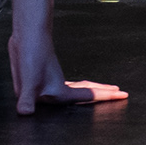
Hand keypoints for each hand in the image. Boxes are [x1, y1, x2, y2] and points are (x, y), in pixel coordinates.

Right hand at [6, 0, 128, 115]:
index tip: (121, 95)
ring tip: (108, 88)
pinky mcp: (47, 78)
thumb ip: (26, 99)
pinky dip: (81, 85)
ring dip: (92, 90)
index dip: (103, 97)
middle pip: (83, 96)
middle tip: (120, 92)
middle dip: (101, 94)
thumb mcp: (29, 78)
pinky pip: (71, 85)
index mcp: (52, 96)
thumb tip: (24, 113)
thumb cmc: (27, 52)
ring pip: (78, 90)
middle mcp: (50, 94)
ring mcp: (49, 86)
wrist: (24, 31)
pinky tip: (84, 84)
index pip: (83, 98)